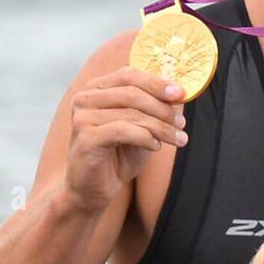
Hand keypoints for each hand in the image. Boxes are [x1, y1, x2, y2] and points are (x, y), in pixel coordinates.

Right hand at [62, 66, 186, 211]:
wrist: (94, 188)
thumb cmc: (118, 155)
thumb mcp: (141, 126)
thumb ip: (154, 107)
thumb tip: (179, 92)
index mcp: (96, 89)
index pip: (129, 75)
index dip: (157, 82)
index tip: (181, 93)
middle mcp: (85, 99)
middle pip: (133, 92)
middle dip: (163, 108)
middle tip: (182, 123)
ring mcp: (82, 118)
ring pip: (132, 113)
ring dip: (161, 127)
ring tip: (179, 139)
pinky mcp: (86, 138)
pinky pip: (124, 131)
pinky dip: (146, 138)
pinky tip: (156, 147)